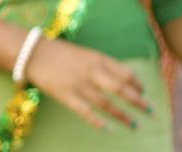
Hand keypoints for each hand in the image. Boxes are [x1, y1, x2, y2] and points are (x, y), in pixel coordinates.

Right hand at [24, 37, 150, 129]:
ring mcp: (78, 84)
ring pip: (106, 104)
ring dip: (122, 115)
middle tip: (150, 111)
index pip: (125, 72)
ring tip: (134, 124)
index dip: (137, 84)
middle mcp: (91, 72)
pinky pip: (85, 112)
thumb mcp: (84, 53)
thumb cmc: (59, 52)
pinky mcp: (66, 95)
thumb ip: (102, 65)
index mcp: (97, 59)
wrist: (31, 52)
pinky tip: (108, 128)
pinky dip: (98, 121)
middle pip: (121, 89)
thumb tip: (122, 79)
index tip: (144, 92)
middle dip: (138, 102)